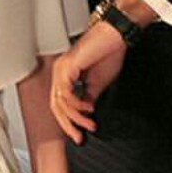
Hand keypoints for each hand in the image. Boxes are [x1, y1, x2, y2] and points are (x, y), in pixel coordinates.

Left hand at [50, 21, 126, 143]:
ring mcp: (62, 69)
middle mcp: (60, 71)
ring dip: (76, 117)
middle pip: (56, 106)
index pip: (60, 103)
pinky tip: (88, 107)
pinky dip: (77, 105)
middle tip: (79, 136)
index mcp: (66, 74)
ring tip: (89, 122)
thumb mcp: (98, 83)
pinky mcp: (68, 67)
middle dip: (68, 125)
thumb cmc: (109, 52)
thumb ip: (89, 98)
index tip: (80, 134)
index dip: (68, 121)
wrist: (115, 36)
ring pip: (60, 102)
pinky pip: (66, 93)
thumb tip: (85, 114)